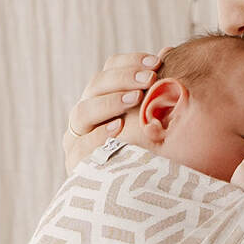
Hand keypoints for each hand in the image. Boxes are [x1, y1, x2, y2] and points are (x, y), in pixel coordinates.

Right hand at [60, 48, 162, 171]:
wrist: (133, 192)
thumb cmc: (149, 147)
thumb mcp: (152, 116)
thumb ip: (155, 88)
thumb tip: (168, 51)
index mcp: (101, 97)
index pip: (108, 70)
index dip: (129, 63)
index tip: (156, 62)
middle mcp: (85, 114)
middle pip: (95, 86)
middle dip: (122, 79)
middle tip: (149, 78)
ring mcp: (76, 138)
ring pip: (82, 112)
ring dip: (110, 102)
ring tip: (135, 98)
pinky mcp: (75, 163)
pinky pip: (81, 147)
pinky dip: (98, 136)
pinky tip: (118, 128)